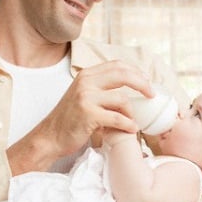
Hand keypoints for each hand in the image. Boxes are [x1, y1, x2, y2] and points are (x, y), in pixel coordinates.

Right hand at [8, 60, 153, 174]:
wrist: (50, 137)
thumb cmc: (70, 120)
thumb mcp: (84, 96)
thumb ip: (102, 89)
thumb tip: (130, 86)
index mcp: (86, 75)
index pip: (117, 65)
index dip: (136, 72)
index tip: (147, 81)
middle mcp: (86, 82)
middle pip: (123, 74)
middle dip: (142, 83)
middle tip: (151, 94)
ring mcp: (86, 97)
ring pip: (121, 98)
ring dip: (131, 111)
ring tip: (132, 121)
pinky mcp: (88, 114)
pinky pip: (117, 117)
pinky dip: (127, 124)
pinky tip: (131, 129)